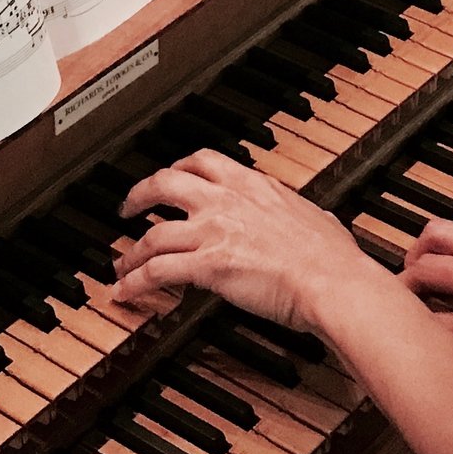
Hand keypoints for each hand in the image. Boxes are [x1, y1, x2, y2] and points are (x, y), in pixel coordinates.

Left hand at [112, 150, 385, 334]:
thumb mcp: (317, 218)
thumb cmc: (332, 257)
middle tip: (128, 208)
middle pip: (165, 183)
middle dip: (139, 195)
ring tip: (120, 265)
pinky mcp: (207, 265)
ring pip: (153, 234)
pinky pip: (157, 271)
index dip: (179, 168)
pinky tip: (126, 292)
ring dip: (131, 252)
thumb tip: (312, 218)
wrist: (331, 280)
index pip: (204, 161)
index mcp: (253, 185)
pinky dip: (135, 281)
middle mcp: (227, 201)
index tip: (170, 177)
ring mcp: (214, 232)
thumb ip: (302, 214)